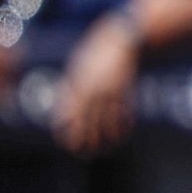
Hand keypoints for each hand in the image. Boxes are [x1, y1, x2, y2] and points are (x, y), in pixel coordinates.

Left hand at [54, 16, 139, 152]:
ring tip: (106, 148)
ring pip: (108, 123)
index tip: (66, 143)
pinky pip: (124, 114)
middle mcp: (93, 92)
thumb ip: (72, 87)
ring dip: (107, 138)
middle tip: (84, 152)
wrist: (119, 39)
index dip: (66, 131)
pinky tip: (122, 133)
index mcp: (78, 86)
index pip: (68, 115)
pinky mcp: (126, 92)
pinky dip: (123, 126)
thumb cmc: (94, 52)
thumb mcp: (77, 67)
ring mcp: (111, 93)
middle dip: (85, 141)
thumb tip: (67, 108)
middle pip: (87, 124)